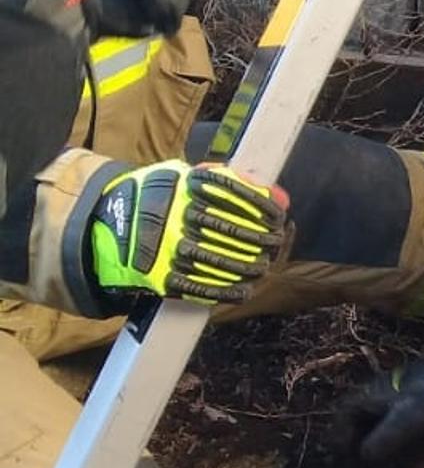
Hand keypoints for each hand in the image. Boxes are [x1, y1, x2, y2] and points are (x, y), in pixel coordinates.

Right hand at [86, 160, 287, 307]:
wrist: (100, 226)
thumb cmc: (151, 198)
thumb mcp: (180, 177)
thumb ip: (229, 180)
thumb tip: (277, 195)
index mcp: (181, 188)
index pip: (237, 198)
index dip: (263, 210)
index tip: (278, 218)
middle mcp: (177, 218)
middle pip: (236, 233)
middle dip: (263, 241)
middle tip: (275, 243)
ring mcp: (169, 250)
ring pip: (225, 262)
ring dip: (251, 267)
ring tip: (262, 265)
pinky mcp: (162, 278)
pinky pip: (205, 288)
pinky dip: (230, 291)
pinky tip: (244, 289)